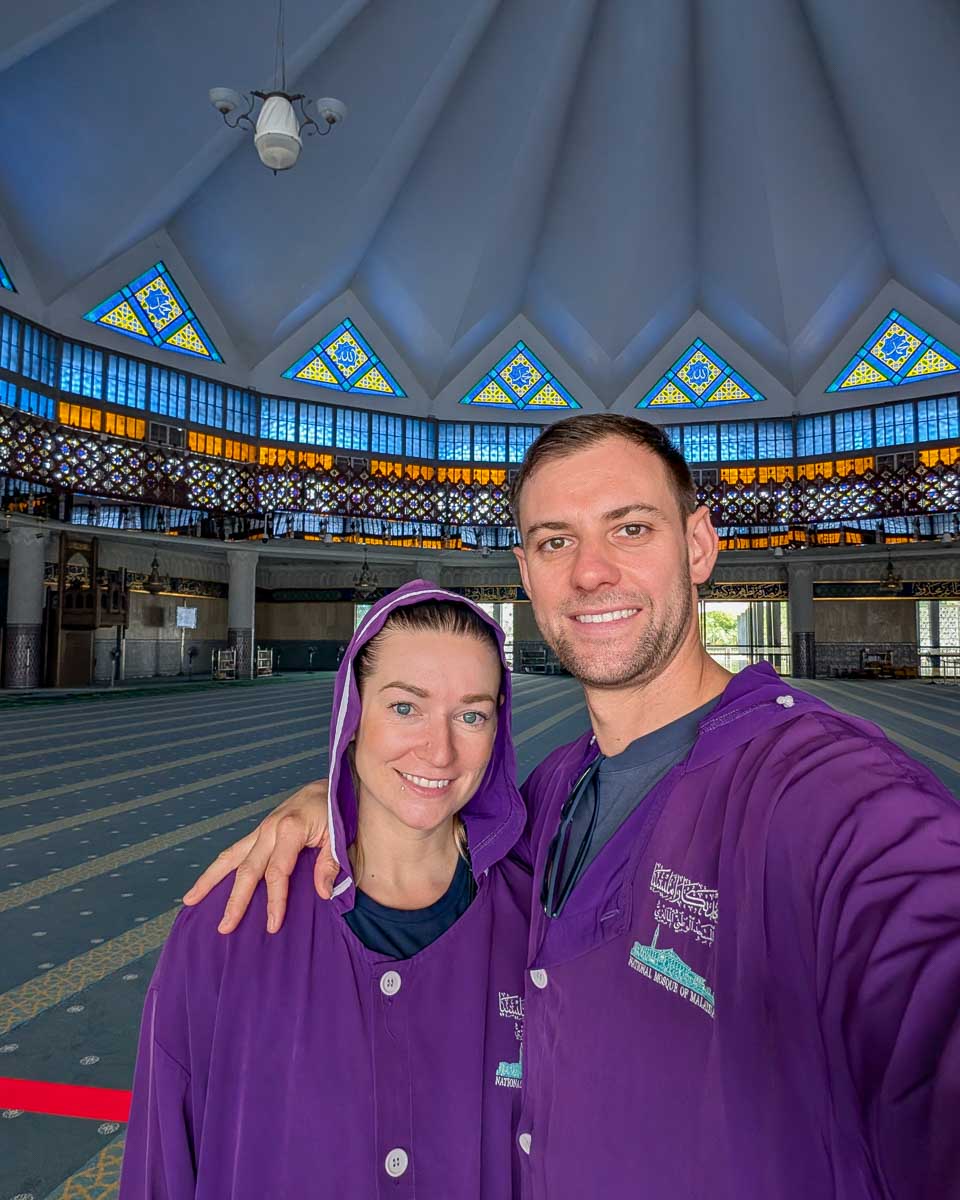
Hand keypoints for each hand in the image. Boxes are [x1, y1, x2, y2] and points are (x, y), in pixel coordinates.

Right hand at [181, 779, 334, 933]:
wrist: (330, 785)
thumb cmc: (336, 810)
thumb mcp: (339, 835)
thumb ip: (330, 863)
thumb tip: (322, 893)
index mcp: (290, 830)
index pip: (277, 872)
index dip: (274, 900)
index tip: (272, 925)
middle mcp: (270, 829)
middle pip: (247, 869)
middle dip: (235, 900)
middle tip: (225, 927)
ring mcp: (262, 829)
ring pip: (230, 856)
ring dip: (209, 879)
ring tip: (190, 901)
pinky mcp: (260, 831)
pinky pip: (235, 850)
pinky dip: (219, 867)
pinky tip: (207, 883)